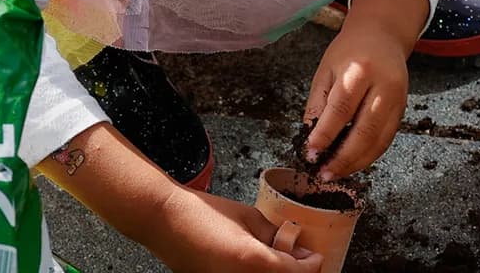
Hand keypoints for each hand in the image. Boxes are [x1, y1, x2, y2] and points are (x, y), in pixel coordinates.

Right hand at [148, 187, 321, 272]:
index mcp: (253, 260)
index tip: (314, 257)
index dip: (311, 265)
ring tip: (281, 259)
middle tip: (302, 259)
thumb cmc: (203, 214)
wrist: (165, 222)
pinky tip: (259, 264)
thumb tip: (297, 248)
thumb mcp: (248, 217)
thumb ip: (275, 235)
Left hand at [302, 0, 429, 179]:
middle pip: (365, 130)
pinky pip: (387, 139)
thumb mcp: (326, 71)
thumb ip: (318, 105)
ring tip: (335, 173)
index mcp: (359, 70)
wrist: (382, 34)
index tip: (310, 154)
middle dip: (342, 158)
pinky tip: (353, 163)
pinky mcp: (403, 109)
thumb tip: (310, 141)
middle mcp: (384, 85)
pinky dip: (370, 155)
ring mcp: (397, 98)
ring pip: (379, 140)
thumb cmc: (349, 51)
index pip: (341, 110)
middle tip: (323, 174)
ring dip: (357, 162)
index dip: (324, 135)